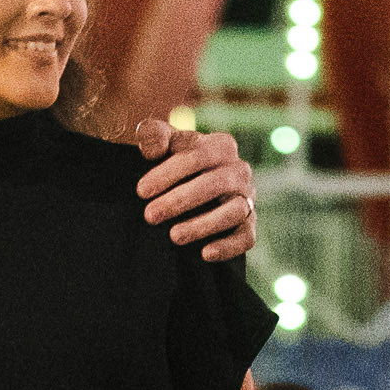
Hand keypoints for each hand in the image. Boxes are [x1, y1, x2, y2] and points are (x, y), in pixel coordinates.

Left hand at [130, 114, 261, 263]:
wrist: (195, 185)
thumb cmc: (177, 160)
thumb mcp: (164, 143)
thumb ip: (153, 135)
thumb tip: (151, 147)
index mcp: (221, 146)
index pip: (197, 157)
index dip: (168, 173)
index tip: (141, 191)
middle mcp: (239, 171)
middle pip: (216, 184)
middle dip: (180, 200)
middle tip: (149, 216)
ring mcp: (247, 198)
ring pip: (233, 211)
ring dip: (203, 225)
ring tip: (173, 236)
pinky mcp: (249, 225)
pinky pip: (246, 237)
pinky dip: (228, 246)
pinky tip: (205, 254)